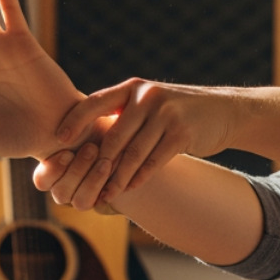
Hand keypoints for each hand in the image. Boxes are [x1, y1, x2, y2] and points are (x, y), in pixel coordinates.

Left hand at [47, 79, 245, 206]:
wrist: (222, 111)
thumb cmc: (176, 111)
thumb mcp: (148, 102)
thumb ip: (122, 113)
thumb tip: (86, 136)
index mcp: (132, 87)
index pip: (95, 101)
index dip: (74, 120)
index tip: (58, 138)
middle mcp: (147, 96)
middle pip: (113, 136)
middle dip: (98, 162)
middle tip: (84, 181)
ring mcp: (166, 114)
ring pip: (132, 153)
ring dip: (117, 177)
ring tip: (106, 192)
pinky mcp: (182, 133)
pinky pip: (153, 161)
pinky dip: (140, 177)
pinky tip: (130, 188)